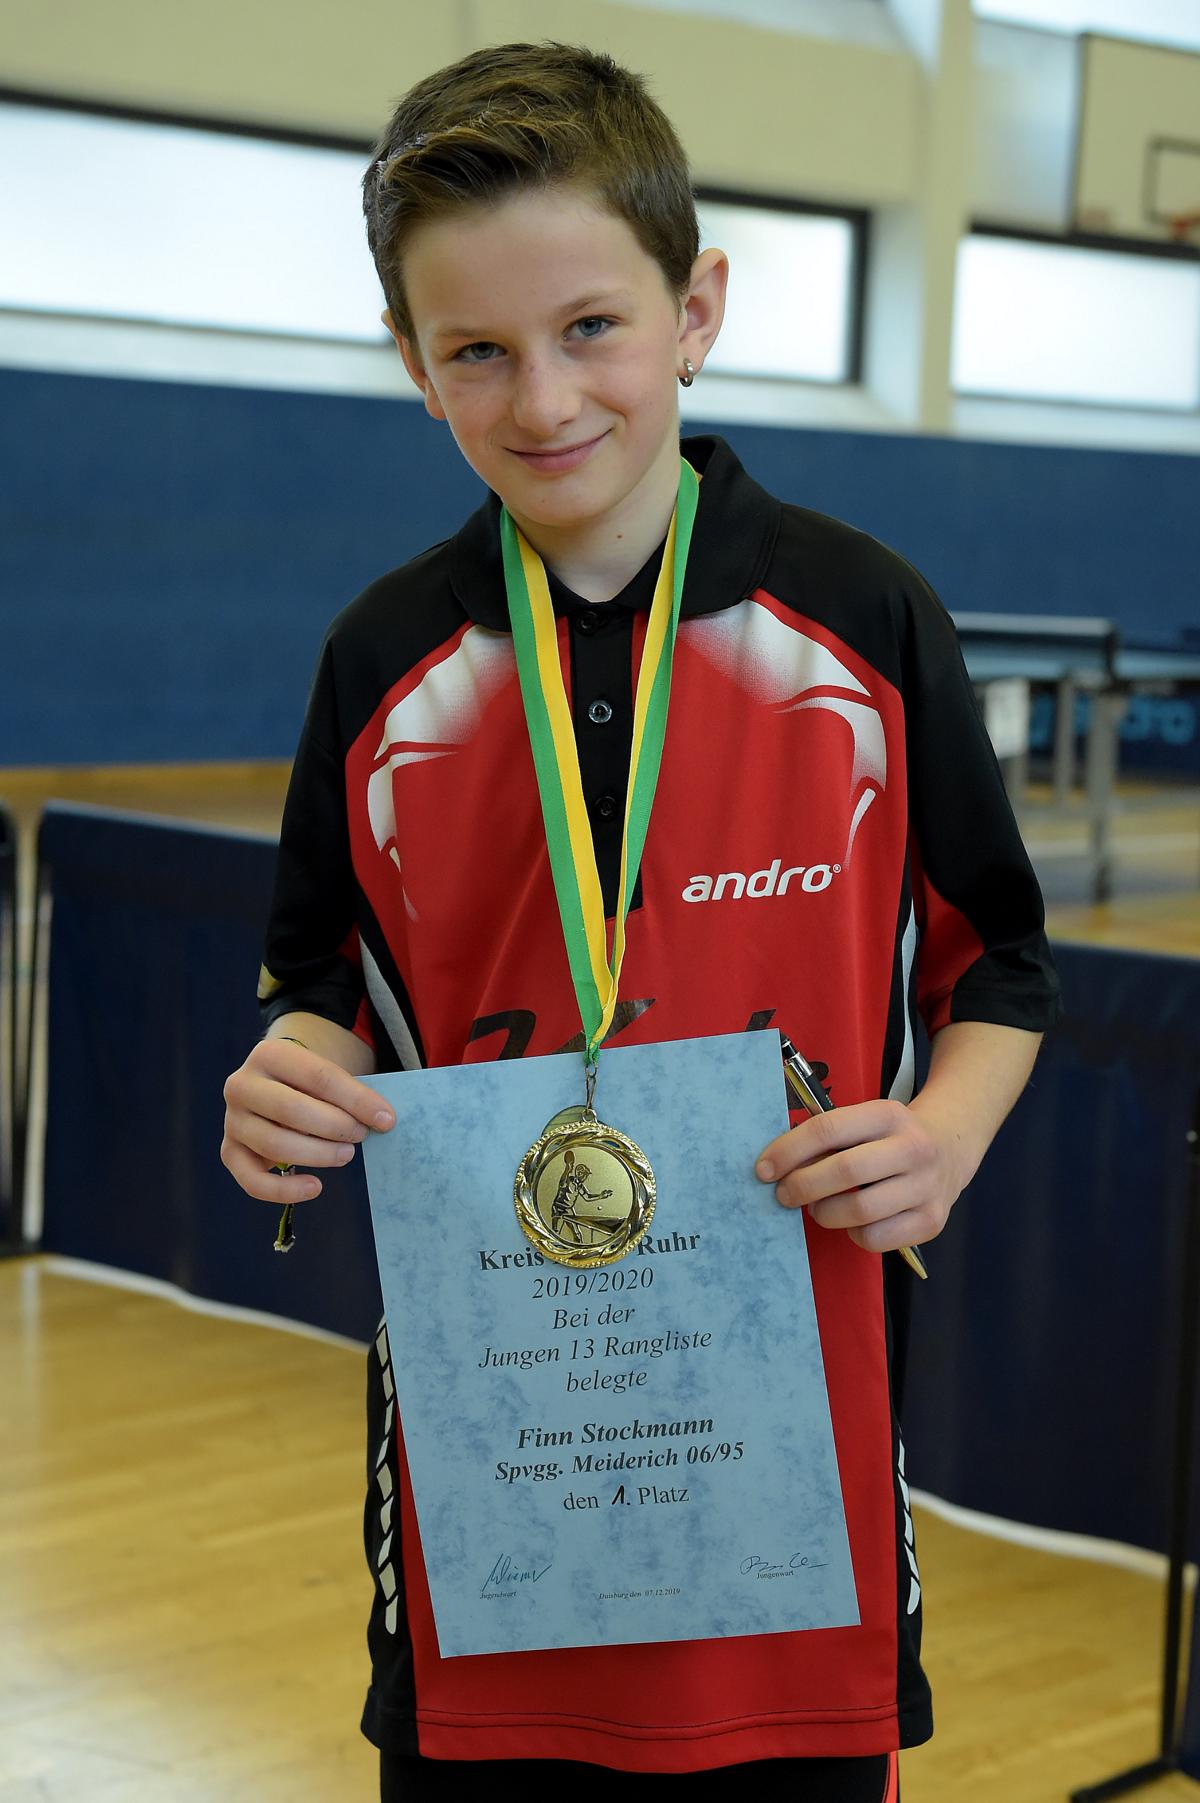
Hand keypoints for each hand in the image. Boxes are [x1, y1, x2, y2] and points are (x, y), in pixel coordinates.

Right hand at [221, 1037, 394, 1206]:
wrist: (276, 1085)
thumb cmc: (310, 1082)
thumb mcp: (328, 1075)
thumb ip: (351, 1094)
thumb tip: (383, 1121)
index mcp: (270, 1054)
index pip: (318, 1077)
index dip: (356, 1100)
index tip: (386, 1119)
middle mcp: (242, 1084)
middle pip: (291, 1109)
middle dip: (335, 1126)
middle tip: (360, 1136)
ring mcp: (232, 1120)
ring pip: (274, 1145)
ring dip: (317, 1155)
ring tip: (345, 1154)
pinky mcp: (230, 1151)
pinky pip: (252, 1180)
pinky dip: (284, 1190)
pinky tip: (315, 1187)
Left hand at [755, 1098, 965, 1254]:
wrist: (950, 1148)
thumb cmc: (889, 1137)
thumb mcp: (865, 1120)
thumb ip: (827, 1137)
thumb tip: (775, 1164)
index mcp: (888, 1115)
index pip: (827, 1129)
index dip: (788, 1151)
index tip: (763, 1168)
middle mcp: (913, 1148)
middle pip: (844, 1172)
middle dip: (802, 1186)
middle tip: (783, 1194)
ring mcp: (927, 1187)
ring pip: (860, 1210)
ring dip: (825, 1213)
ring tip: (817, 1208)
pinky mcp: (932, 1221)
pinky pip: (876, 1238)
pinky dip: (853, 1233)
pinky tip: (851, 1221)